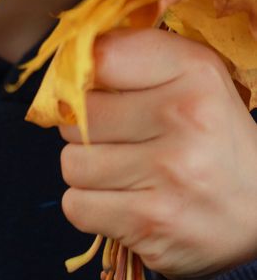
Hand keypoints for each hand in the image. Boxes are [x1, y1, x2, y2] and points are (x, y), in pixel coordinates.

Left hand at [58, 28, 256, 279]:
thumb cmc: (213, 136)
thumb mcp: (192, 77)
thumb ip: (133, 55)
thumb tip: (67, 58)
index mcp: (194, 71)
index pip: (99, 56)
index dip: (82, 72)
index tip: (91, 85)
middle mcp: (185, 118)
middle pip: (78, 112)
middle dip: (83, 125)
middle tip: (114, 134)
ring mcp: (169, 175)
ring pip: (71, 162)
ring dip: (87, 169)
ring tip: (122, 169)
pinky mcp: (152, 224)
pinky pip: (77, 206)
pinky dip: (90, 206)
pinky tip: (122, 199)